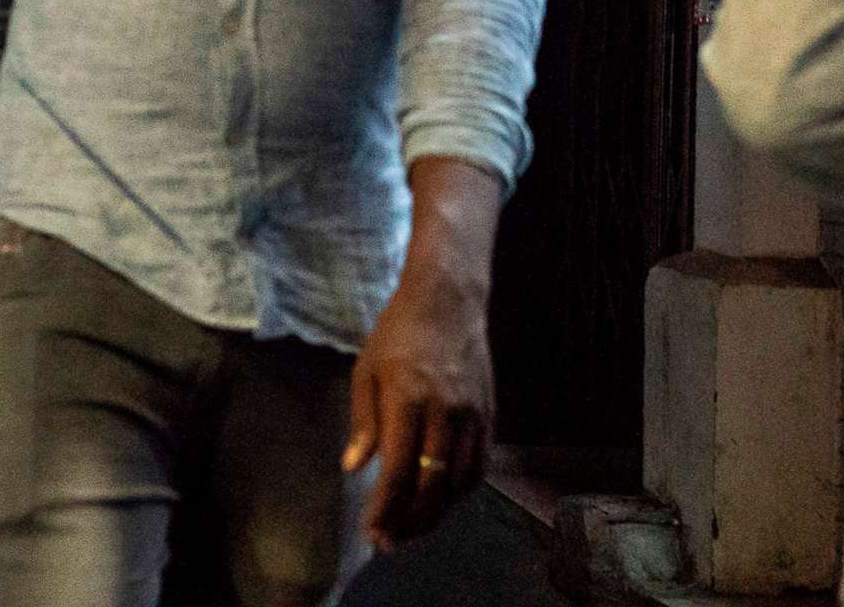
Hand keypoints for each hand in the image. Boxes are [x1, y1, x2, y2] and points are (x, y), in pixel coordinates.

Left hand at [344, 262, 494, 551]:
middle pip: (432, 485)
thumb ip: (363, 422)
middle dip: (410, 521)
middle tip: (390, 542)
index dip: (386, 508)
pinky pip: (479, 467)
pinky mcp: (490, 415)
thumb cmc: (397, 334)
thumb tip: (354, 468)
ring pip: (459, 482)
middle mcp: (445, 412)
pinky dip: (460, 491)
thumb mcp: (366, 370)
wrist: (447, 301)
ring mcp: (473, 415)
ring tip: (411, 528)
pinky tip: (440, 500)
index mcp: (407, 399)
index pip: (399, 470)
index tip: (372, 533)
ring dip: (436, 513)